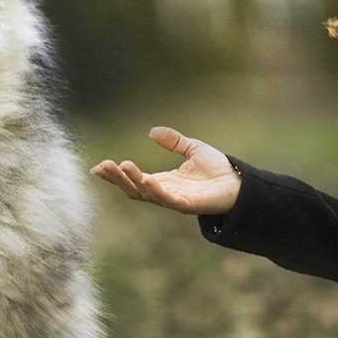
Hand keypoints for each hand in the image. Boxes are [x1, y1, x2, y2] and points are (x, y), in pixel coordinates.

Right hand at [90, 126, 240, 215]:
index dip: (115, 175)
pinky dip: (156, 191)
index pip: (133, 180)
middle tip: (102, 166)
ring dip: (133, 181)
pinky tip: (147, 180)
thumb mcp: (192, 149)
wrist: (240, 183)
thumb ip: (174, 142)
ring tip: (121, 166)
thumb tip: (152, 131)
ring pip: (147, 194)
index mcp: (163, 181)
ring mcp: (175, 200)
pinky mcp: (188, 205)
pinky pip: (168, 200)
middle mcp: (165, 193)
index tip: (97, 167)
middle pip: (134, 189)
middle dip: (117, 179)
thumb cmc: (218, 170)